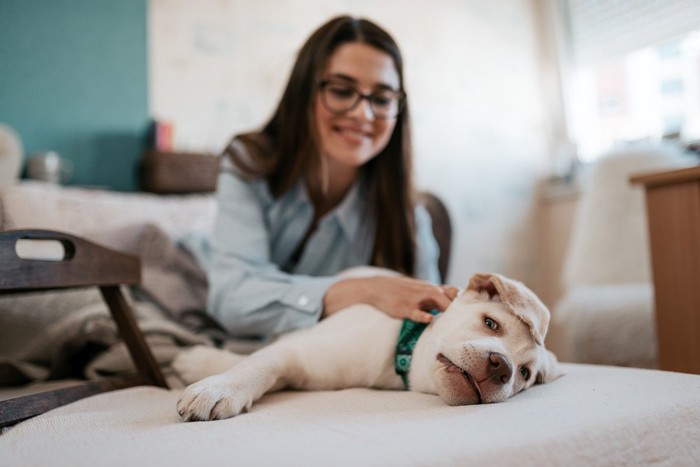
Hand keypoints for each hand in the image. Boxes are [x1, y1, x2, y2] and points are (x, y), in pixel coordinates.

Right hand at [323, 275, 458, 322]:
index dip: (464, 300)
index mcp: (431, 288)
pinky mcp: (404, 307)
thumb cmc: (400, 290)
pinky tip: (429, 319)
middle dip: (459, 306)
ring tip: (455, 320)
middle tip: (468, 319)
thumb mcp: (419, 289)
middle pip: (449, 294)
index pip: (454, 291)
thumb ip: (435, 296)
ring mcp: (415, 298)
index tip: (473, 311)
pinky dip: (423, 314)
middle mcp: (426, 291)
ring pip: (436, 298)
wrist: (377, 287)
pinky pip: (416, 311)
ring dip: (447, 307)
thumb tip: (451, 302)